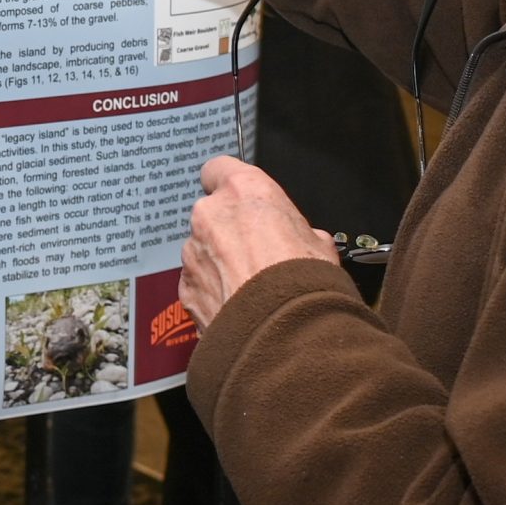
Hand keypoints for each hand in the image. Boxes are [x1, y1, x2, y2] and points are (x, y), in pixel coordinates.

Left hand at [178, 158, 336, 331]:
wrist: (284, 336)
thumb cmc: (306, 284)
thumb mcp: (320, 244)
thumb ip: (297, 230)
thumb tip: (302, 240)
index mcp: (245, 191)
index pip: (220, 168)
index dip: (229, 184)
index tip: (238, 198)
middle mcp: (210, 214)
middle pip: (211, 213)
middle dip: (227, 230)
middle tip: (255, 254)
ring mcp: (192, 252)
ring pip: (201, 250)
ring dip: (217, 263)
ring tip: (248, 288)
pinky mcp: (185, 287)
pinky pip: (196, 282)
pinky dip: (211, 291)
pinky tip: (236, 307)